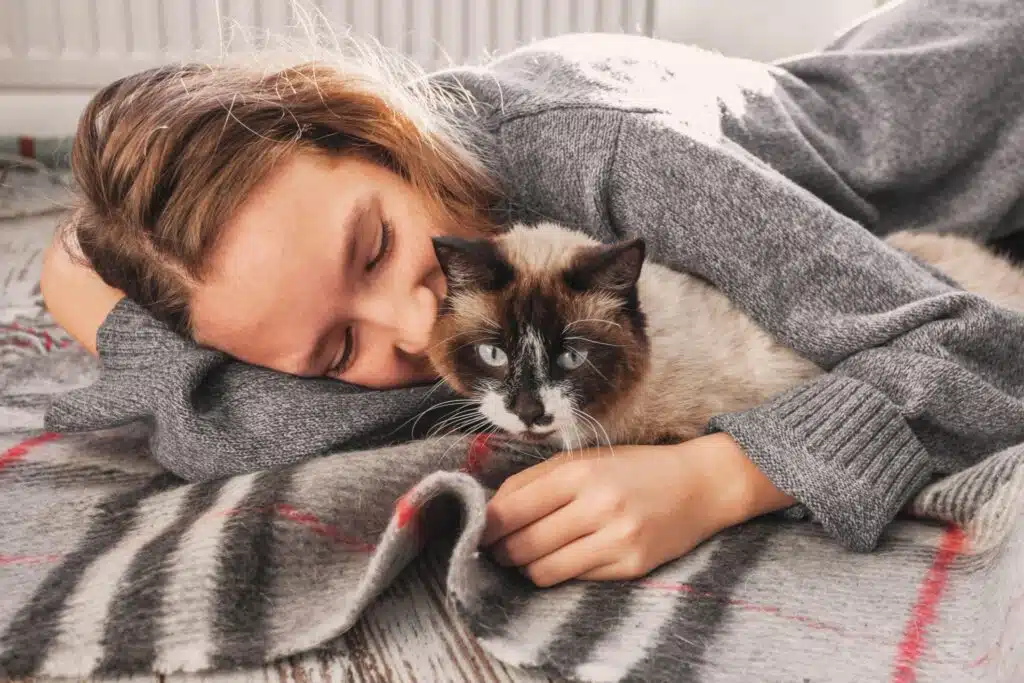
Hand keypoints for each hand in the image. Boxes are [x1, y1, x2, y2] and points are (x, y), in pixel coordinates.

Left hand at [480, 432, 794, 586]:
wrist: (699, 485)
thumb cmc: (635, 468)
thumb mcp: (585, 458)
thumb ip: (536, 480)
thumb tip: (491, 509)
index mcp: (580, 471)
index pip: (511, 509)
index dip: (486, 526)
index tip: (478, 531)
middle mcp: (598, 505)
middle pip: (522, 544)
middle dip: (501, 551)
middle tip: (497, 549)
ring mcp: (616, 539)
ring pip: (544, 570)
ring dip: (526, 567)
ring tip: (526, 557)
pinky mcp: (631, 565)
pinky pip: (575, 578)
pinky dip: (560, 572)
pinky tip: (562, 559)